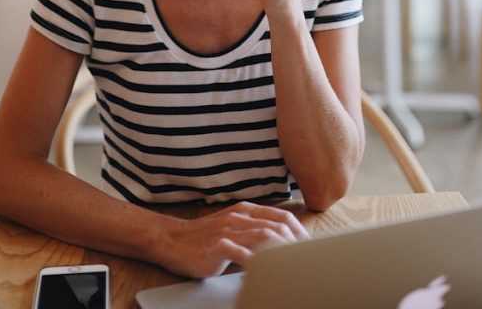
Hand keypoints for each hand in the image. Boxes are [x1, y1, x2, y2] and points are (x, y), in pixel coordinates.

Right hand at [158, 201, 309, 277]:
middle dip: (295, 243)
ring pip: (264, 237)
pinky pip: (243, 253)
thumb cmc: (203, 238)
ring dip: (282, 251)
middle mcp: (239, 217)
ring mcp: (228, 230)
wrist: (172, 240)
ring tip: (293, 264)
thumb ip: (252, 230)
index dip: (298, 232)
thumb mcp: (231, 227)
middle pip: (277, 227)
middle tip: (307, 259)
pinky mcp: (218, 246)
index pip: (281, 217)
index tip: (310, 247)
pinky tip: (267, 271)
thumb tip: (279, 244)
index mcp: (245, 211)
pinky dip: (258, 262)